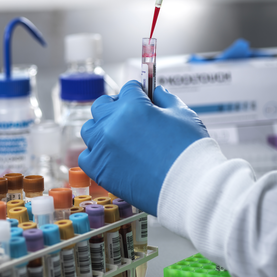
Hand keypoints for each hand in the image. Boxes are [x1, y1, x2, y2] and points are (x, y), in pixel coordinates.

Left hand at [79, 80, 208, 215]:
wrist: (189, 188)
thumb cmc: (189, 151)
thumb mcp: (183, 114)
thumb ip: (166, 99)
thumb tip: (156, 92)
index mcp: (132, 105)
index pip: (128, 88)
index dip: (139, 92)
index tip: (143, 98)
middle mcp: (112, 124)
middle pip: (103, 105)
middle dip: (116, 106)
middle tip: (130, 115)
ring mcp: (103, 147)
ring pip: (90, 129)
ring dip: (102, 128)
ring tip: (119, 137)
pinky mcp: (100, 170)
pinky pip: (87, 156)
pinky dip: (96, 154)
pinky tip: (111, 156)